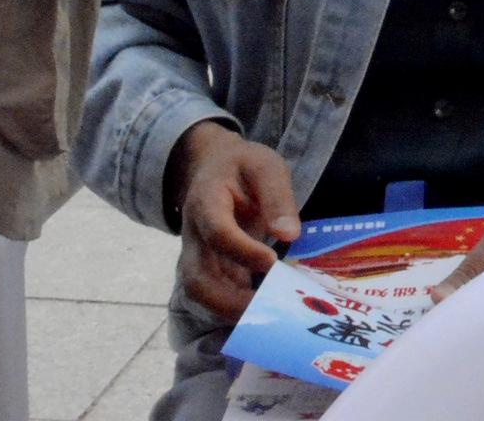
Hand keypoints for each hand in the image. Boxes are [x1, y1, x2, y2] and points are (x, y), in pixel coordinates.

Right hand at [169, 121, 298, 320]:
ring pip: (201, 293)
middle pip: (196, 278)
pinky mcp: (207, 267)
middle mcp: (194, 235)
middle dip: (228, 300)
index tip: (271, 262)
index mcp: (206, 202)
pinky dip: (235, 307)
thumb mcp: (265, 166)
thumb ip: (277, 196)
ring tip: (269, 316)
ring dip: (231, 310)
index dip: (242, 251)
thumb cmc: (243, 166)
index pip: (217, 232)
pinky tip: (265, 312)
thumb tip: (289, 235)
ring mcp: (196, 255)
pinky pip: (213, 294)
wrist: (213, 167)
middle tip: (266, 308)